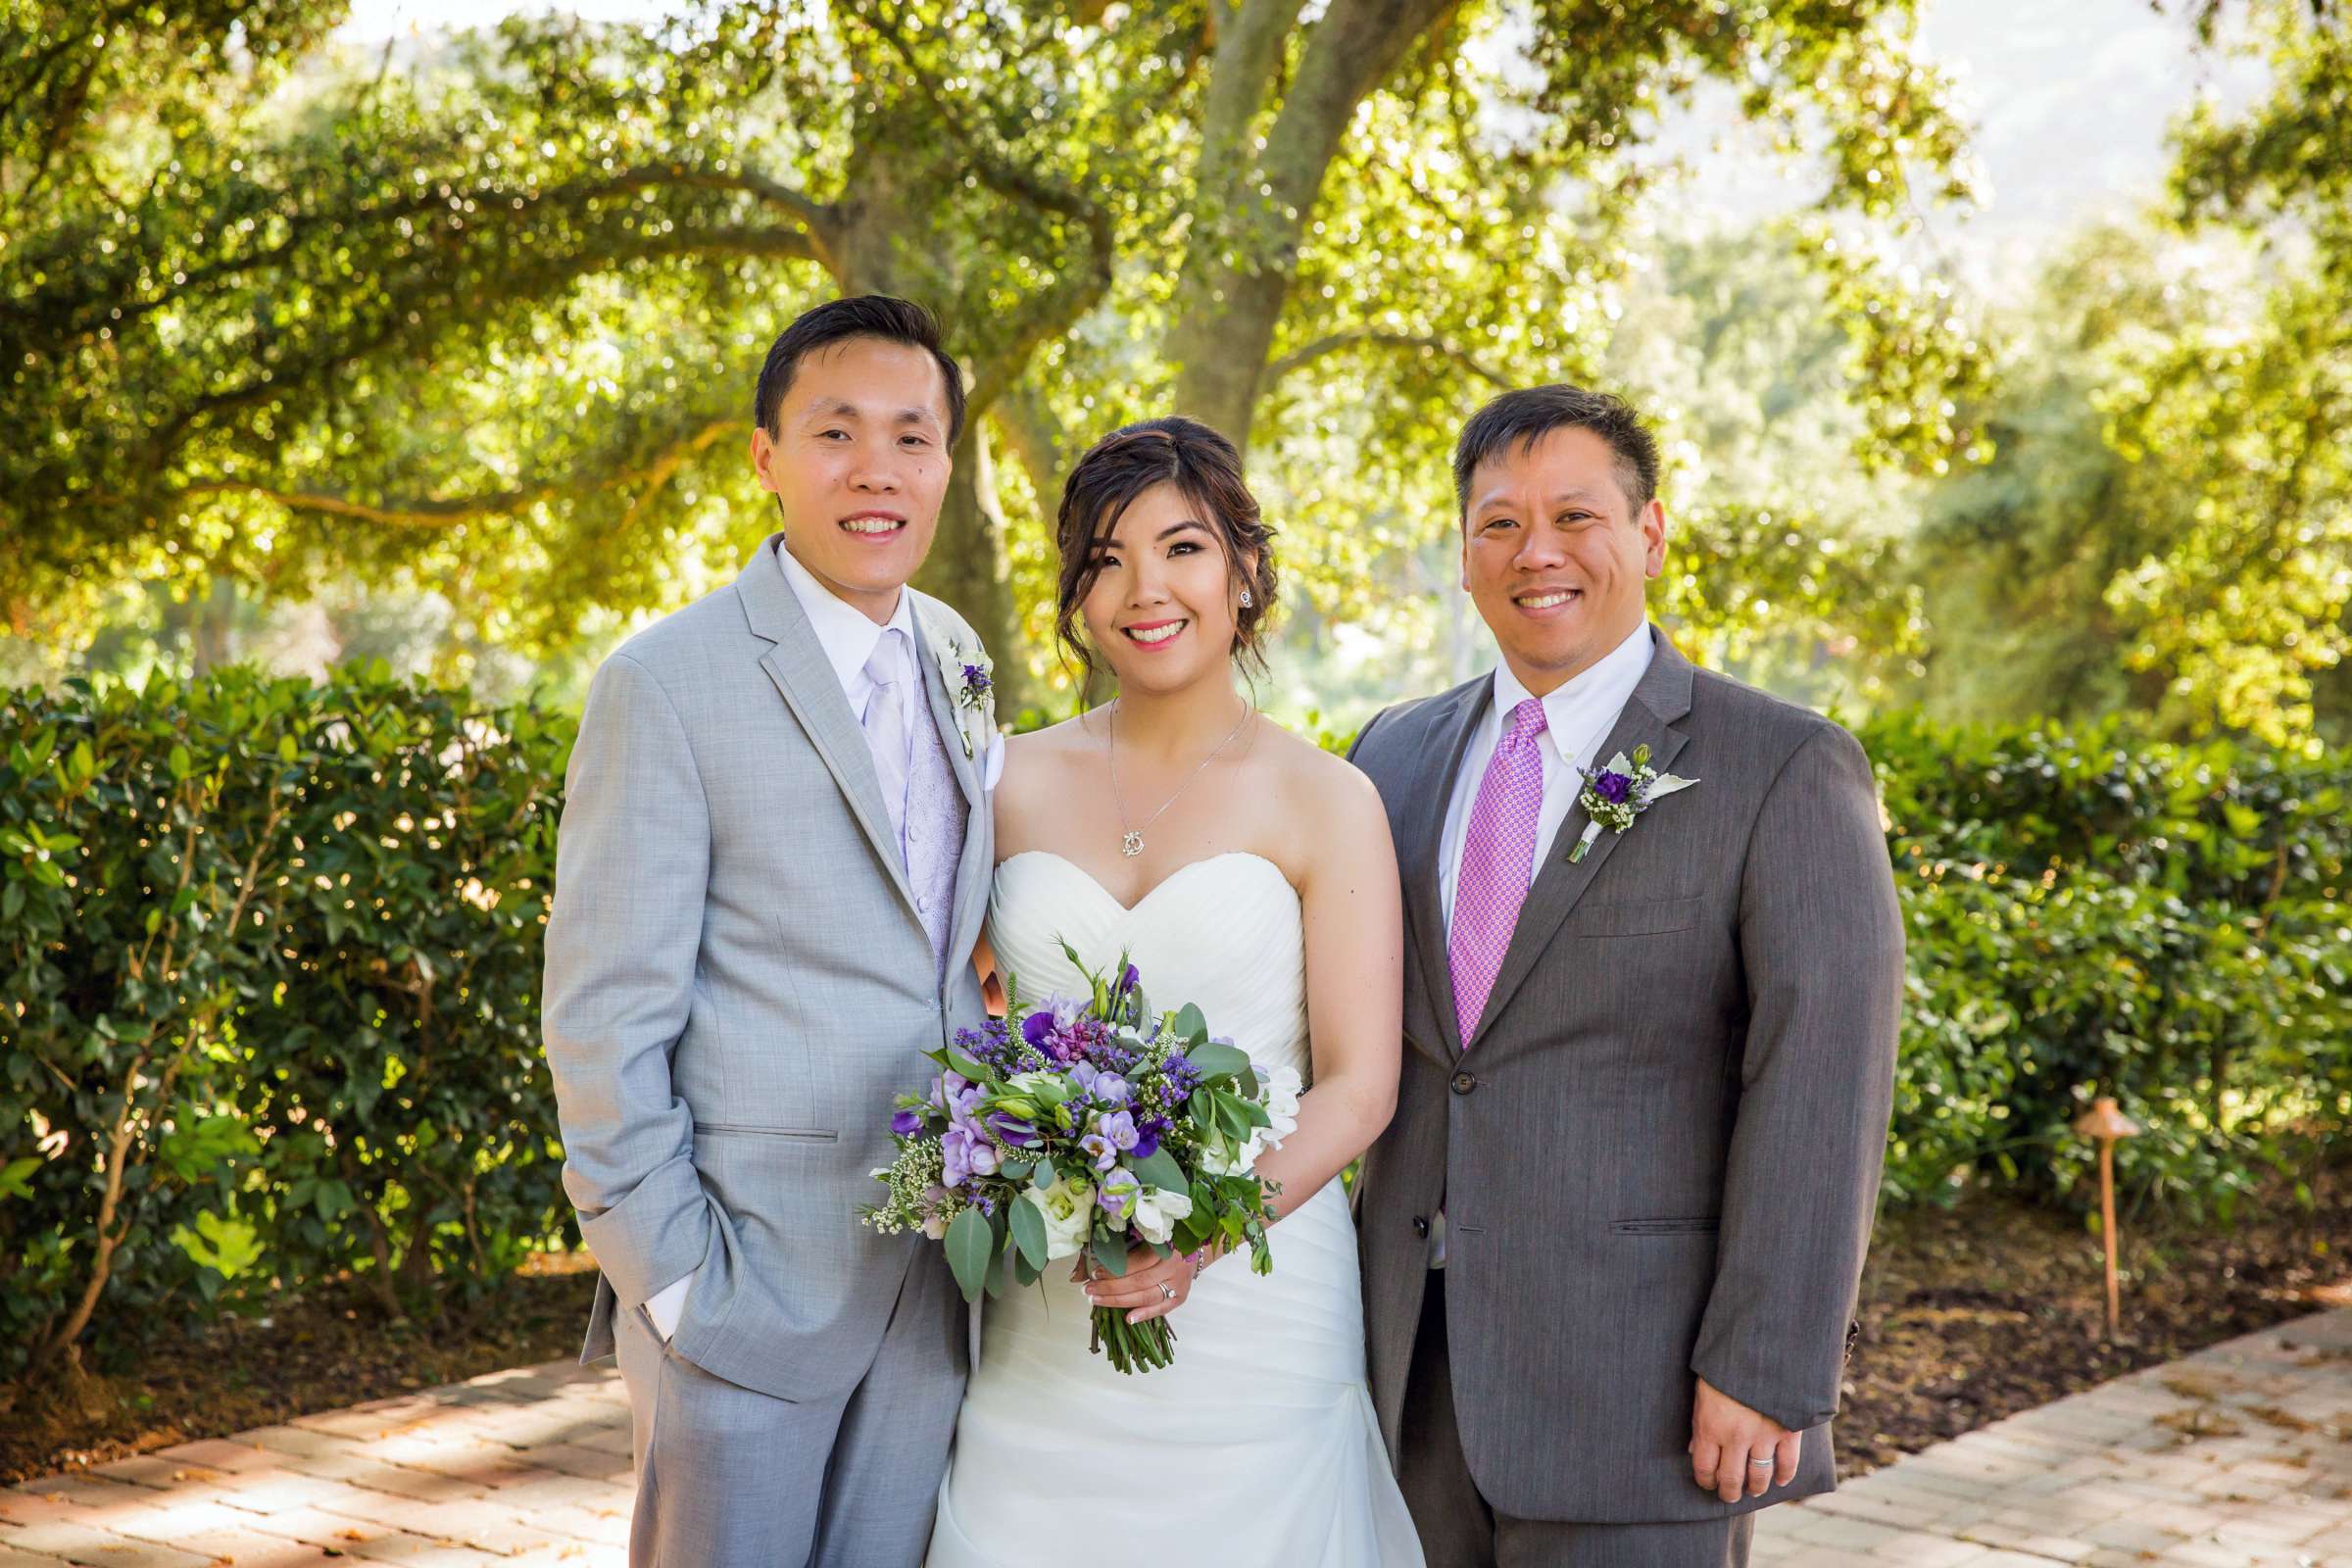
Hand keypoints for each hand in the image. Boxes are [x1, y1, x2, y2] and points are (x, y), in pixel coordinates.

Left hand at [1075, 1244, 1196, 1325]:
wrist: (1193, 1247)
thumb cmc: (1162, 1239)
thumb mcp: (1140, 1235)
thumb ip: (1113, 1248)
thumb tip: (1078, 1272)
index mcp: (1165, 1244)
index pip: (1136, 1262)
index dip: (1114, 1270)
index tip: (1093, 1273)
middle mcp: (1173, 1265)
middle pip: (1139, 1281)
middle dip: (1111, 1288)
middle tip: (1089, 1290)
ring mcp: (1178, 1282)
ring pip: (1148, 1296)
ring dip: (1121, 1301)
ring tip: (1098, 1301)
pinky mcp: (1181, 1296)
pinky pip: (1163, 1308)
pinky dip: (1145, 1314)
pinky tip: (1128, 1319)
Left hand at [1688, 1376, 1797, 1501]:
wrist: (1761, 1345)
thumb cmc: (1725, 1366)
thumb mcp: (1702, 1390)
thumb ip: (1700, 1422)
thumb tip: (1695, 1448)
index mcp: (1709, 1426)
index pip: (1704, 1468)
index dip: (1705, 1481)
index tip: (1708, 1483)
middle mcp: (1735, 1437)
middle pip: (1731, 1479)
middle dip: (1729, 1492)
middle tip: (1729, 1496)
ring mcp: (1763, 1435)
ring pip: (1759, 1477)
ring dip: (1755, 1488)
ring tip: (1754, 1490)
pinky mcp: (1788, 1431)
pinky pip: (1788, 1464)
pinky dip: (1784, 1475)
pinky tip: (1779, 1480)